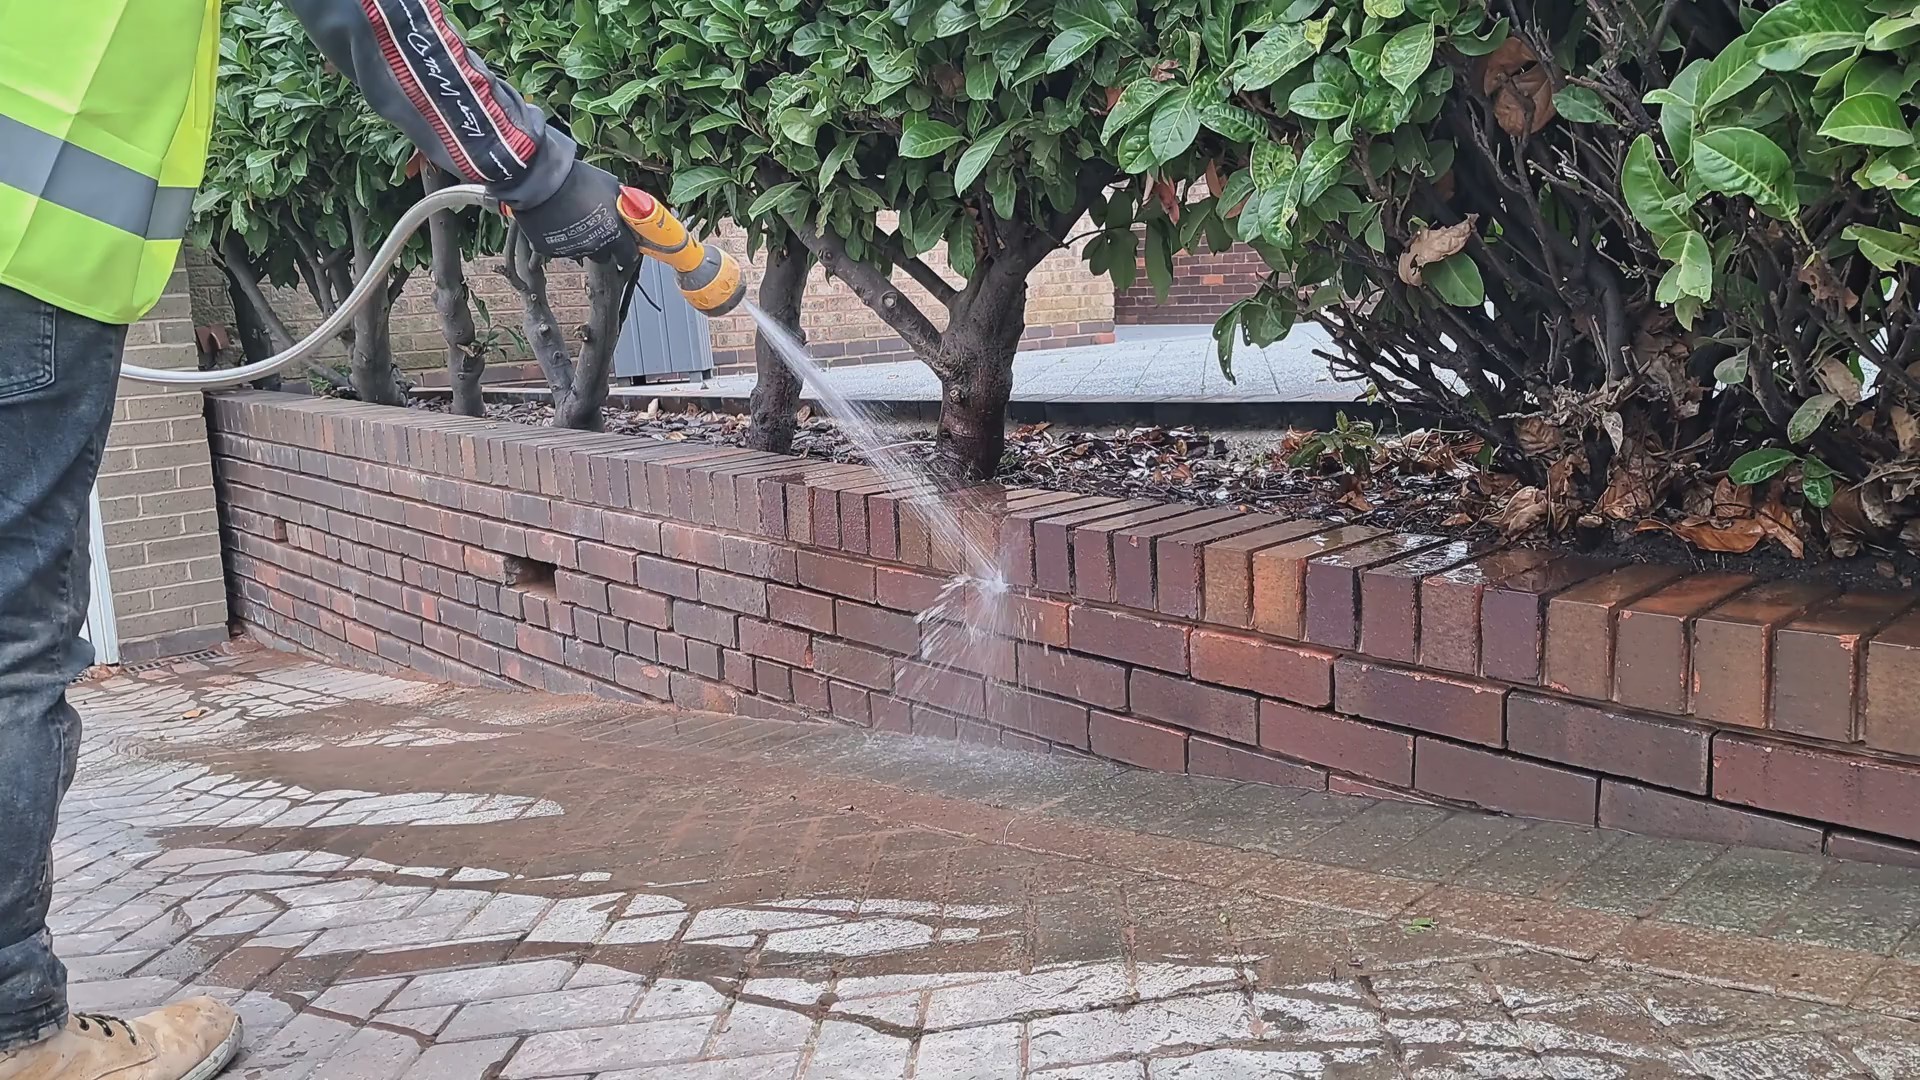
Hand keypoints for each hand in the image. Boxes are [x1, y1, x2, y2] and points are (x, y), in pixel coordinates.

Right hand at [515, 161, 638, 269]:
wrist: (540, 180)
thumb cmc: (577, 179)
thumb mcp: (608, 184)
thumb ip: (621, 201)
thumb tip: (626, 207)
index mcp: (613, 232)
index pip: (628, 254)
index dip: (627, 250)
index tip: (624, 245)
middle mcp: (594, 246)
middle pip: (604, 255)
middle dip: (603, 245)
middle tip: (596, 228)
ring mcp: (572, 250)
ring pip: (582, 251)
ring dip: (582, 241)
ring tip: (573, 220)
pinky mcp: (551, 250)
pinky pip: (561, 248)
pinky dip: (561, 239)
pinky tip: (557, 222)